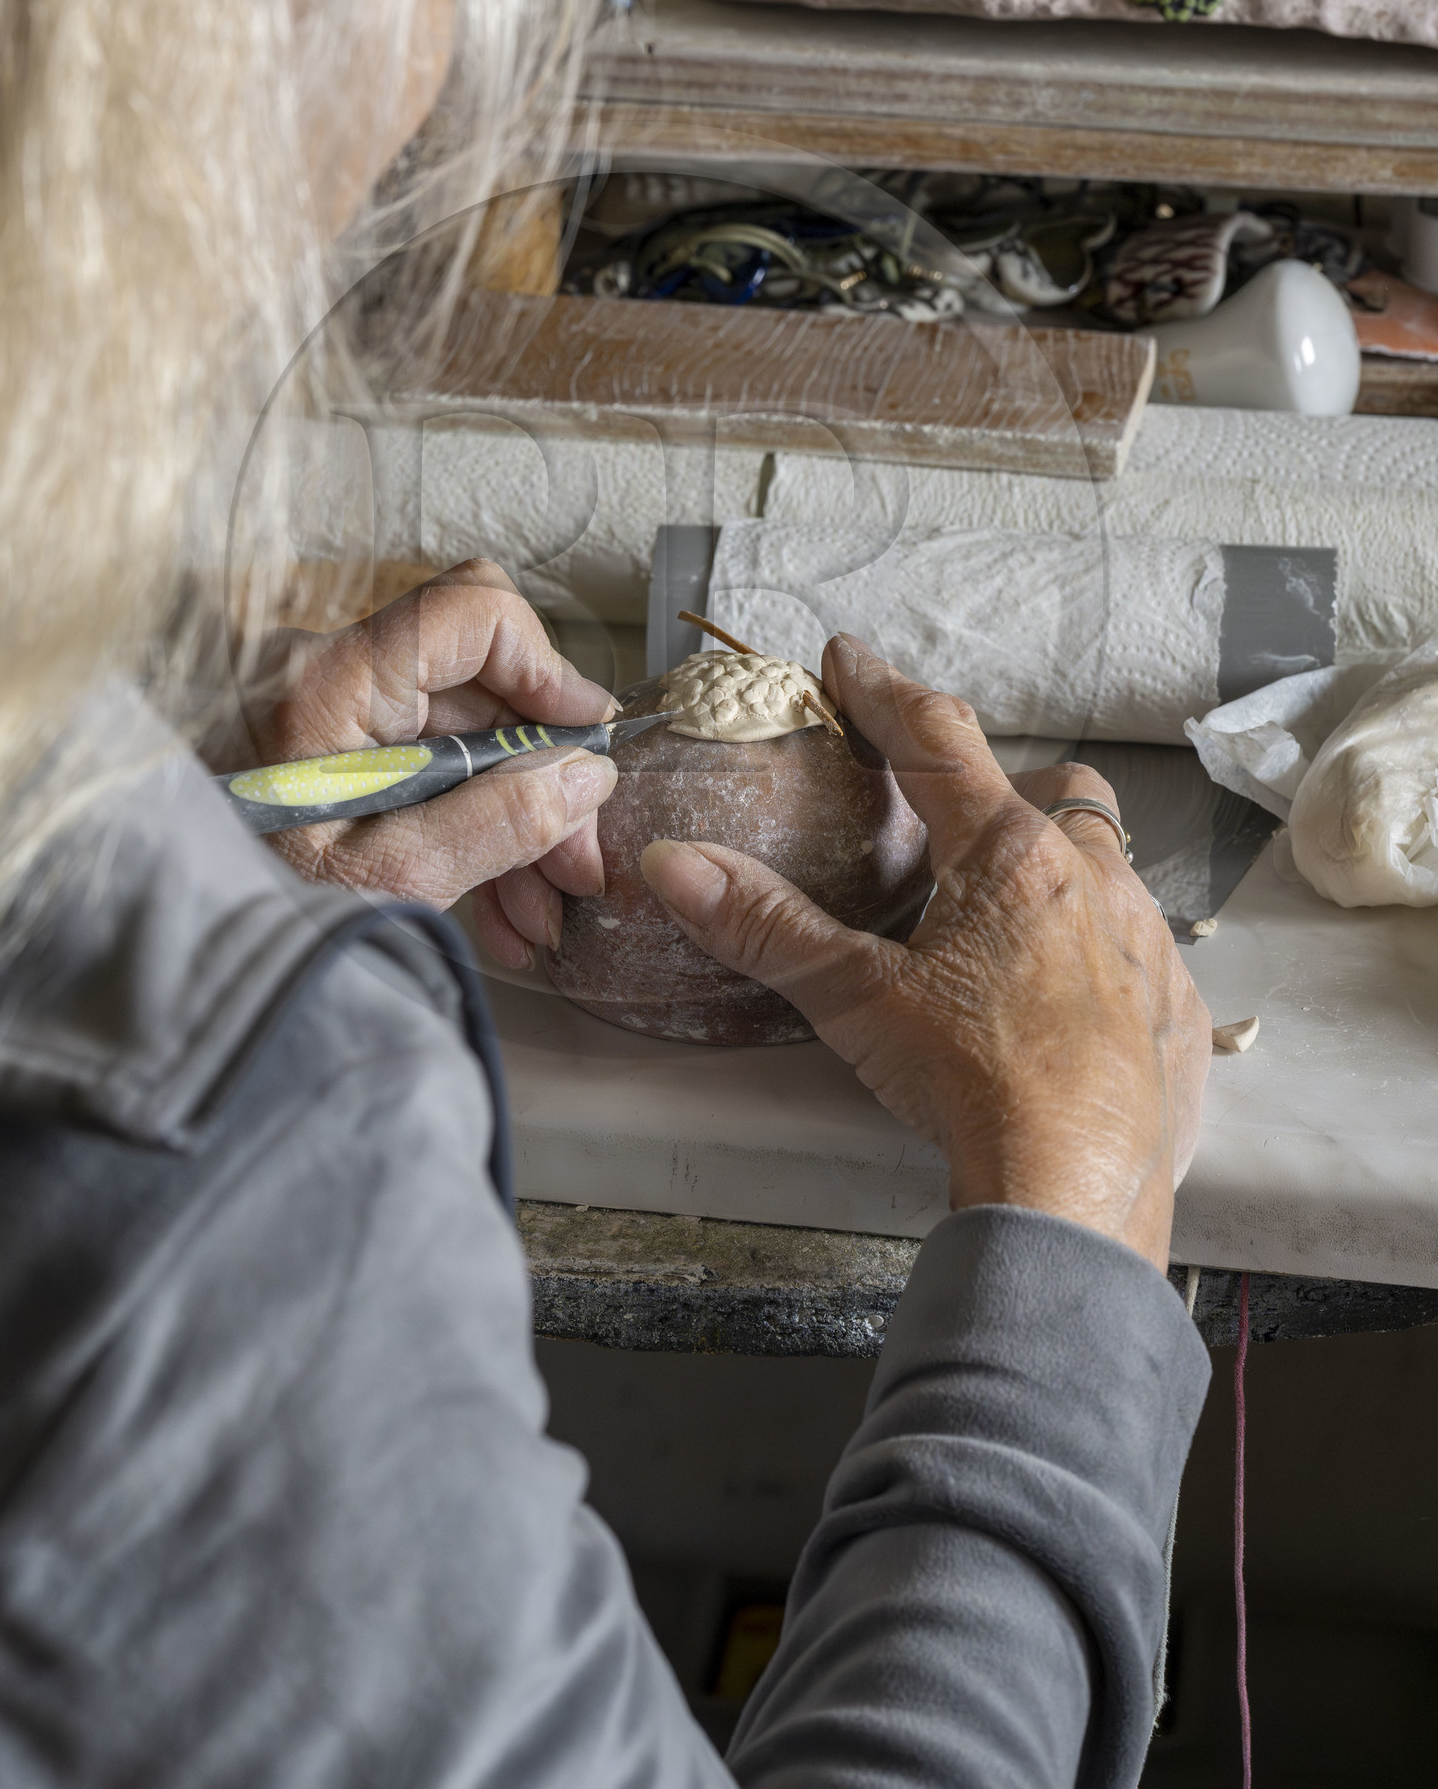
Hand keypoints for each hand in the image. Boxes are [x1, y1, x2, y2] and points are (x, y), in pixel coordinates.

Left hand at [247, 560, 617, 966]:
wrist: (149, 957)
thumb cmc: (237, 911)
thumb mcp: (382, 880)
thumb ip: (492, 824)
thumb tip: (582, 778)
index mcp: (330, 681)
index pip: (471, 611)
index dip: (547, 668)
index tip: (585, 742)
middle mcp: (322, 670)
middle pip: (477, 689)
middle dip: (540, 779)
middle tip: (574, 869)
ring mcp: (318, 706)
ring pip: (455, 736)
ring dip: (506, 817)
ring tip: (535, 914)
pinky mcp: (315, 745)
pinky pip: (412, 764)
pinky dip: (456, 823)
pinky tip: (489, 903)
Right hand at [638, 634, 1210, 1270]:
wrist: (1076, 1191)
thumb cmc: (971, 1081)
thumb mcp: (855, 998)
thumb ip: (764, 923)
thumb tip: (674, 862)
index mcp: (1009, 854)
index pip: (938, 737)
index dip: (884, 691)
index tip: (848, 659)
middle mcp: (1094, 878)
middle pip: (1053, 790)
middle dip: (1001, 787)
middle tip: (946, 816)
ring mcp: (1149, 945)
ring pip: (1107, 866)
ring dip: (1057, 869)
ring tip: (999, 914)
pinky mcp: (1177, 1012)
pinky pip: (1143, 952)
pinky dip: (1099, 953)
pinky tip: (1061, 998)